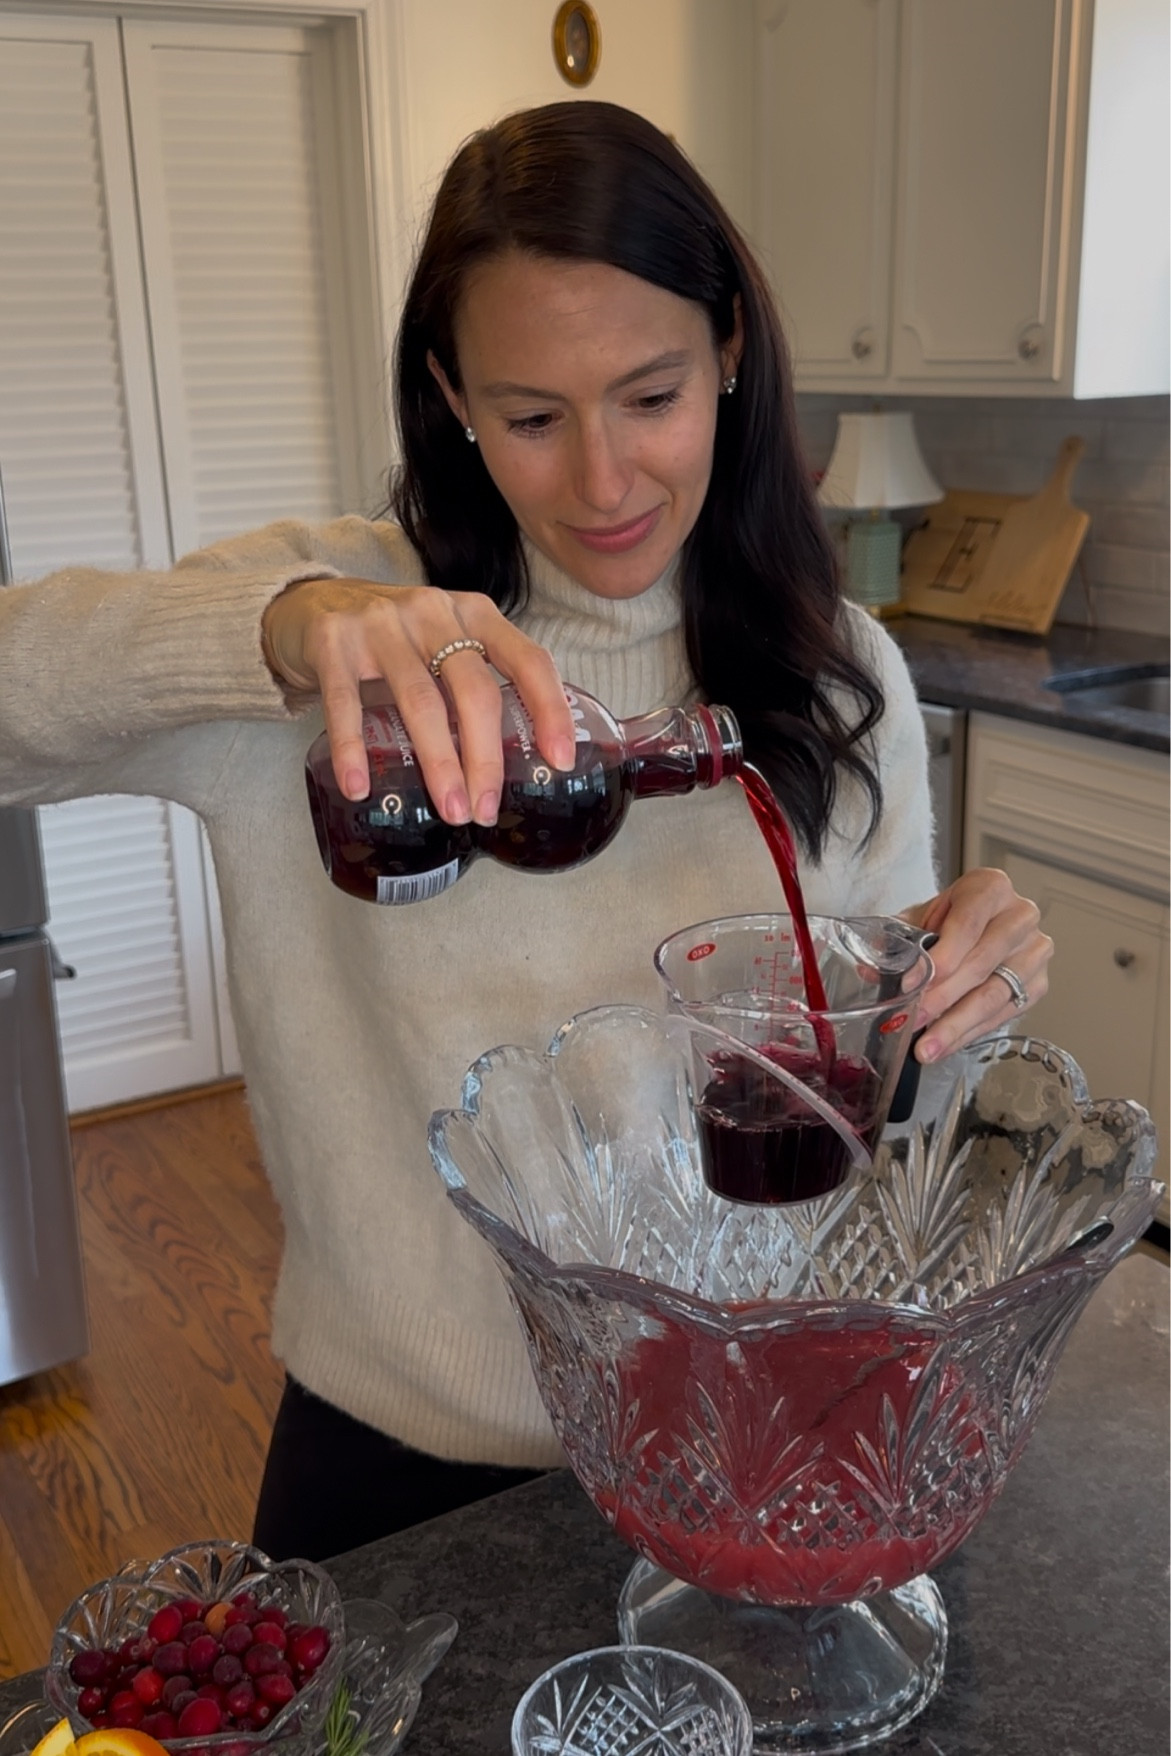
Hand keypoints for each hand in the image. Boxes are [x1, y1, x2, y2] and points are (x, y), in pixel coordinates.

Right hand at [262, 577, 575, 823]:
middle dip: (486, 758)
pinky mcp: (333, 642)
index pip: (526, 660)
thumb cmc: (395, 638)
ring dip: (438, 763)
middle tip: (485, 809)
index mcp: (473, 613)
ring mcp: (381, 624)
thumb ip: (476, 682)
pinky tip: (360, 788)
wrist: (312, 603)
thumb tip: (518, 762)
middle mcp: (432, 612)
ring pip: (420, 701)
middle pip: (474, 690)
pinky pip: (347, 703)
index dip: (549, 709)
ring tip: (450, 810)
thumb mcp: (445, 643)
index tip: (560, 760)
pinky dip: (353, 748)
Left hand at [901, 867, 1052, 1063]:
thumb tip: (871, 971)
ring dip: (957, 1025)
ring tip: (928, 1047)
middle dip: (943, 998)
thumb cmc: (951, 918)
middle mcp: (1020, 916)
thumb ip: (898, 940)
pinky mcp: (1038, 983)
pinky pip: (1003, 1014)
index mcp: (991, 888)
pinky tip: (947, 1044)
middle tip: (914, 1020)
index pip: (967, 924)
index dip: (941, 957)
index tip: (913, 984)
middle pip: (980, 964)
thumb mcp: (923, 917)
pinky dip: (971, 1032)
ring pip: (994, 995)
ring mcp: (1035, 951)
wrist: (983, 922)